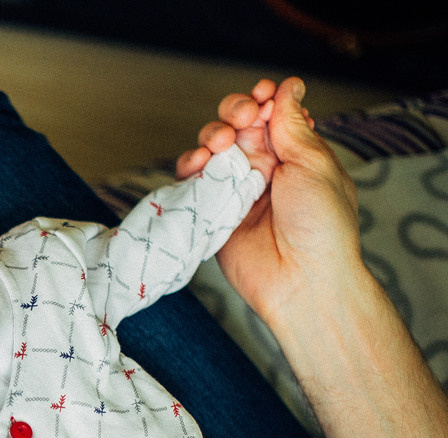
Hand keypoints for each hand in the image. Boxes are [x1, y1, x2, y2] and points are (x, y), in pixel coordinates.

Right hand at [179, 77, 361, 324]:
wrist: (300, 279)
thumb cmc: (320, 225)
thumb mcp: (313, 164)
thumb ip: (291, 125)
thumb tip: (288, 85)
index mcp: (296, 154)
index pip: (273, 113)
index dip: (264, 98)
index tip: (263, 95)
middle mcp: (265, 168)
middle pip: (238, 124)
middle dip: (235, 112)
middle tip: (242, 119)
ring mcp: (236, 189)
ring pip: (213, 147)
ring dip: (212, 136)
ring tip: (221, 146)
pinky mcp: (211, 211)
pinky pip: (193, 181)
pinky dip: (190, 166)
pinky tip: (198, 165)